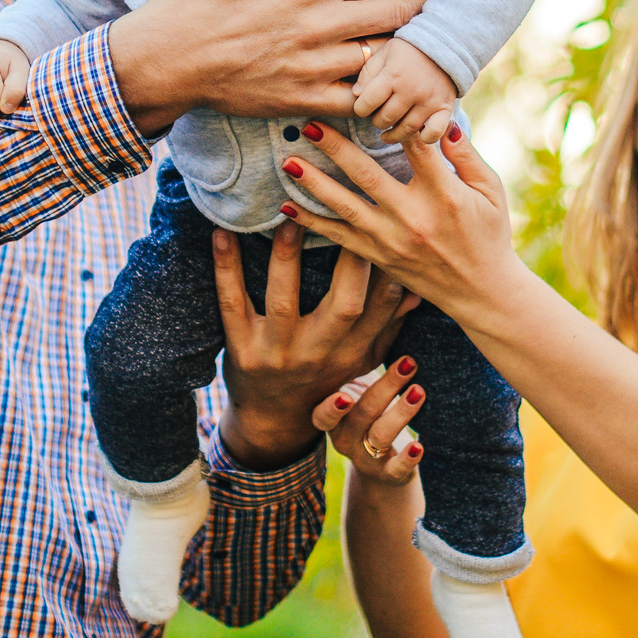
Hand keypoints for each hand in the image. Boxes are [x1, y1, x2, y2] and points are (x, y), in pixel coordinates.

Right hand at [108, 0, 434, 135]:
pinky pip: (360, 100)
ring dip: (410, 51)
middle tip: (443, 4)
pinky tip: (392, 85)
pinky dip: (382, 92)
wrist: (166, 58)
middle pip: (399, 16)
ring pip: (386, 59)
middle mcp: (323, 25)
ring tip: (427, 44)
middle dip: (427, 9)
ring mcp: (317, 66)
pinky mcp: (305, 100)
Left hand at [214, 220, 419, 469]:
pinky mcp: (241, 351)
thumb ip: (387, 324)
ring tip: (288, 219)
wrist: (272, 423)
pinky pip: (232, 305)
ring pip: (284, 302)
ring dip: (285, 259)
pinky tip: (222, 235)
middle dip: (350, 262)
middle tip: (346, 213)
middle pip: (343, 307)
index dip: (389, 270)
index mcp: (353, 352)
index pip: (380, 307)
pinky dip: (226, 269)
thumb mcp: (360, 360)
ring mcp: (278, 353)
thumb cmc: (322, 380)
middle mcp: (319, 353)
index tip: (388, 229)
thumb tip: (416, 287)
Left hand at [275, 124, 527, 320]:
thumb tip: (442, 121)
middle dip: (335, 148)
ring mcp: (393, 240)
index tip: (374, 103)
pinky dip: (311, 223)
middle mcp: (414, 217)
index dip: (395, 123)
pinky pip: (339, 239)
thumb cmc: (490, 234)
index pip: (415, 149)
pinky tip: (287, 208)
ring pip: (345, 207)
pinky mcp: (380, 258)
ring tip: (288, 162)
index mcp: (445, 195)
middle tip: (309, 124)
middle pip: (367, 175)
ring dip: (313, 184)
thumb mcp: (491, 191)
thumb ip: (467, 154)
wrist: (481, 292)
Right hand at [316, 356, 424, 486]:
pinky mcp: (387, 475)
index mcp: (332, 420)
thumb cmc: (367, 415)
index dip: (331, 407)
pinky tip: (419, 445)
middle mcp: (344, 440)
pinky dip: (407, 458)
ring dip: (400, 412)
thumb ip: (356, 368)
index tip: (346, 394)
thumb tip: (376, 317)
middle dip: (386, 387)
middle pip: (361, 414)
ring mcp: (365, 459)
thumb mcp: (357, 394)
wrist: (378, 466)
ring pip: (379, 436)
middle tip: (408, 364)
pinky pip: (395, 469)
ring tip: (419, 391)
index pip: (322, 416)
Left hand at [352, 39, 457, 143]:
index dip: (360, 109)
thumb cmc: (409, 49)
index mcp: (393, 75)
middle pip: (385, 119)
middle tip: (378, 115)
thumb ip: (368, 73)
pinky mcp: (444, 108)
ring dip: (394, 134)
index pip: (367, 103)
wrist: (445, 43)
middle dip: (377, 120)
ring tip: (389, 131)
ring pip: (406, 129)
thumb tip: (356, 95)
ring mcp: (429, 101)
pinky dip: (426, 138)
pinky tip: (417, 135)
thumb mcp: (384, 52)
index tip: (363, 107)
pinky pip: (434, 132)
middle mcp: (411, 90)